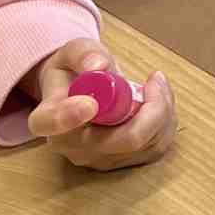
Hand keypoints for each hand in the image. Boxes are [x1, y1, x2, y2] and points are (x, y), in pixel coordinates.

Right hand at [23, 42, 177, 170]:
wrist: (80, 90)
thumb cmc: (75, 71)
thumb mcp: (74, 52)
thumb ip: (84, 54)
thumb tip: (99, 66)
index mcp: (48, 117)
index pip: (52, 124)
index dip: (70, 117)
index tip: (91, 102)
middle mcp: (70, 146)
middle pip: (118, 141)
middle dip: (149, 109)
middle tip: (155, 79)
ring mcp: (96, 159)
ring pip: (144, 144)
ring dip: (162, 111)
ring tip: (156, 85)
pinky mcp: (121, 162)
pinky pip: (155, 147)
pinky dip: (166, 122)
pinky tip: (160, 101)